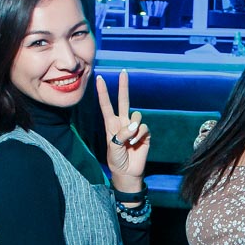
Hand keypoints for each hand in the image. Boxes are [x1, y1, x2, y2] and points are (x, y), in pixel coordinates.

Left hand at [96, 71, 149, 185]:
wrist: (127, 172)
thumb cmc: (116, 160)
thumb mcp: (114, 147)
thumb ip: (121, 134)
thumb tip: (134, 125)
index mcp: (111, 125)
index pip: (106, 105)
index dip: (103, 92)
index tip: (99, 78)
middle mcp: (123, 123)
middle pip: (124, 101)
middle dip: (123, 87)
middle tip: (124, 72)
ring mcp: (134, 127)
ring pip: (137, 115)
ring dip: (134, 127)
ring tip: (130, 140)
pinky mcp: (144, 134)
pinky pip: (144, 127)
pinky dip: (140, 135)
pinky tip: (136, 143)